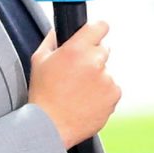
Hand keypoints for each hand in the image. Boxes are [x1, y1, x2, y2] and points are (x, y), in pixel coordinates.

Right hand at [29, 19, 119, 148]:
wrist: (51, 125)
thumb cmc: (43, 95)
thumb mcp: (39, 60)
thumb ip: (52, 40)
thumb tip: (59, 30)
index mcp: (76, 49)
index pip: (100, 26)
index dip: (97, 30)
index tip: (95, 35)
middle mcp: (95, 62)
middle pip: (103, 50)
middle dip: (93, 57)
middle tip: (78, 73)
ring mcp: (107, 79)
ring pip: (107, 71)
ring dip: (98, 77)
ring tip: (79, 91)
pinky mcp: (114, 95)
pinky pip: (112, 88)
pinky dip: (103, 93)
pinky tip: (86, 100)